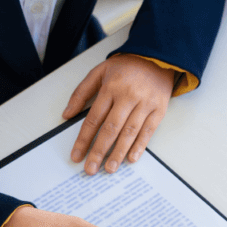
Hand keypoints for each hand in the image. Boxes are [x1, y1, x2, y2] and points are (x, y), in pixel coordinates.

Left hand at [64, 54, 175, 174]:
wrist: (157, 57)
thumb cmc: (127, 66)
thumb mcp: (100, 71)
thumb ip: (82, 92)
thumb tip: (67, 114)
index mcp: (111, 87)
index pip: (93, 118)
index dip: (84, 139)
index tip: (77, 155)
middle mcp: (127, 96)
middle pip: (110, 129)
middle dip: (99, 151)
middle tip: (91, 169)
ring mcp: (145, 104)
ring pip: (129, 132)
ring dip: (118, 152)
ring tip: (110, 168)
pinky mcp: (159, 109)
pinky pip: (148, 131)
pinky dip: (139, 146)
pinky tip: (131, 158)